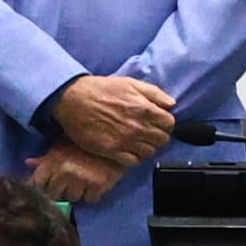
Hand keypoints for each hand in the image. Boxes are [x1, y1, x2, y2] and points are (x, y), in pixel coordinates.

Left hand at [25, 146, 123, 205]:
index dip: (40, 186)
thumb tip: (27, 163)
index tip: (46, 185)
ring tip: (83, 180)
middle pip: (54, 194)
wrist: (116, 136)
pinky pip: (90, 200)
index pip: (36, 184)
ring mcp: (82, 181)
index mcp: (52, 162)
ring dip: (76, 192)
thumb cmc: (84, 141)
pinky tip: (94, 183)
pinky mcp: (99, 186)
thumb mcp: (62, 144)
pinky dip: (92, 194)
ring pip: (72, 198)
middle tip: (68, 181)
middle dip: (59, 189)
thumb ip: (45, 158)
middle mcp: (64, 173)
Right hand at [51, 72, 176, 164]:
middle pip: (162, 140)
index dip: (165, 123)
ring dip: (147, 147)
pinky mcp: (111, 151)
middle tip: (148, 132)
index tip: (158, 122)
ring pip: (149, 152)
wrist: (74, 99)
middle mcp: (137, 127)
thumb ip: (155, 93)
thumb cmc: (102, 89)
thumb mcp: (132, 83)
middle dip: (158, 135)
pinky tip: (129, 149)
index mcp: (145, 109)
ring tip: (139, 141)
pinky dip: (134, 157)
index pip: (169, 124)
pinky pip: (133, 161)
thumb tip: (171, 105)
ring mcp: (125, 141)